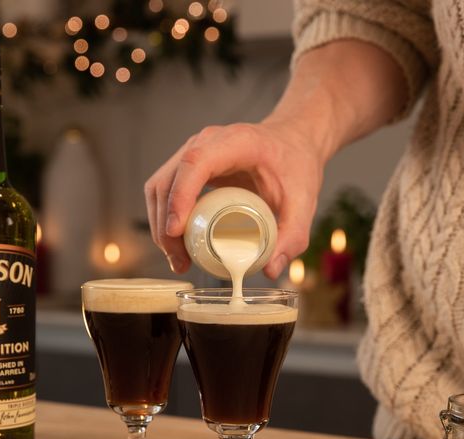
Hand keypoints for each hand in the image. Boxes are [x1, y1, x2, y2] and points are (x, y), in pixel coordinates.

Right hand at [144, 120, 324, 278]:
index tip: (176, 230)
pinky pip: (165, 190)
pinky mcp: (188, 166)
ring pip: (159, 187)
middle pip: (168, 179)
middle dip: (165, 223)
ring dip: (160, 225)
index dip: (180, 195)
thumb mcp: (304, 201)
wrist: (292, 143)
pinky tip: (178, 245)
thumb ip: (293, 236)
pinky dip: (165, 219)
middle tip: (180, 260)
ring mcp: (193, 152)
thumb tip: (270, 270)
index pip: (195, 163)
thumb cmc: (296, 165)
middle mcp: (207, 142)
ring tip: (178, 260)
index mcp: (235, 142)